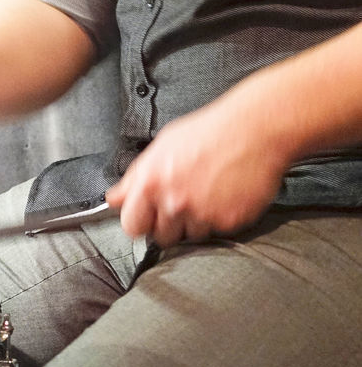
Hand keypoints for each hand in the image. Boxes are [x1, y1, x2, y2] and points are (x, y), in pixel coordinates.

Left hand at [106, 95, 288, 245]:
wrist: (253, 130)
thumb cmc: (208, 131)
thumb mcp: (162, 145)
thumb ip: (134, 177)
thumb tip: (113, 199)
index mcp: (152, 181)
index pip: (131, 225)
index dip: (139, 222)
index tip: (146, 217)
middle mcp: (174, 201)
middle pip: (160, 237)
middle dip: (167, 224)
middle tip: (181, 202)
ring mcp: (202, 214)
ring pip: (190, 236)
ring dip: (195, 222)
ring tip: (206, 194)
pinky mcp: (228, 222)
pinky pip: (217, 232)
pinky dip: (219, 219)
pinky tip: (223, 196)